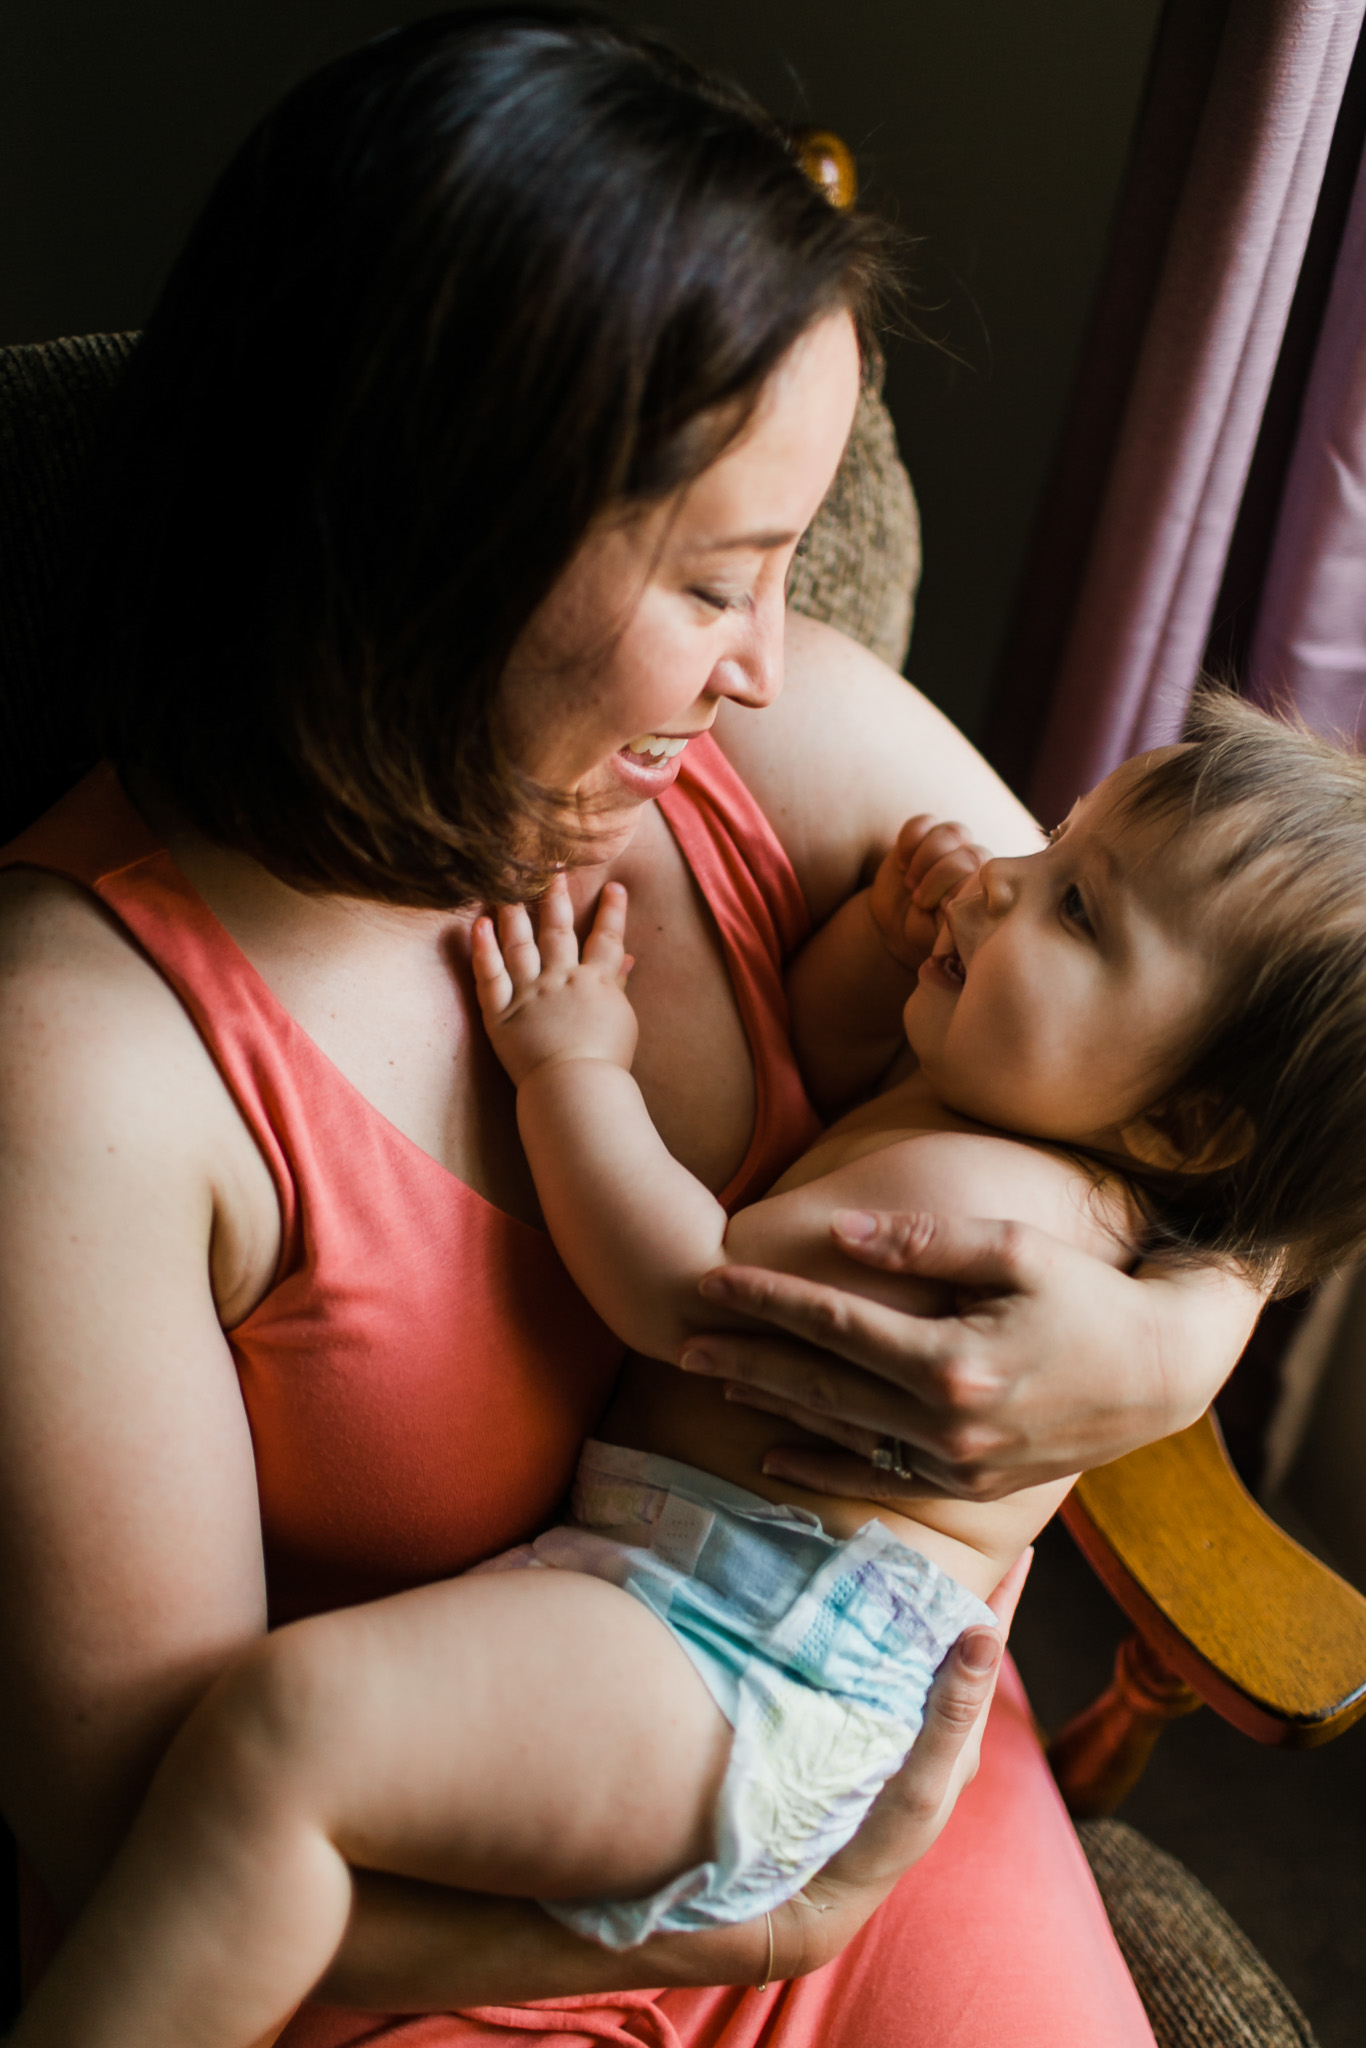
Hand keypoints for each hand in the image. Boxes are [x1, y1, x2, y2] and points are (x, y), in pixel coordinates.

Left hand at [472, 875, 636, 1086]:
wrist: (576, 1088)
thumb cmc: (605, 1062)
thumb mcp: (622, 1021)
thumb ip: (618, 987)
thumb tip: (627, 959)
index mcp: (595, 983)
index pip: (606, 939)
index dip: (612, 912)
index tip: (614, 886)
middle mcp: (561, 980)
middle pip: (557, 929)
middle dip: (555, 896)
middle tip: (550, 867)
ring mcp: (528, 994)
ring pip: (520, 943)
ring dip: (514, 912)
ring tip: (507, 885)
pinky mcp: (501, 1013)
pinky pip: (488, 975)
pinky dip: (482, 949)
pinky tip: (478, 924)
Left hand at [679, 1212, 1261, 1501]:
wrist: (1159, 1373)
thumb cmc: (1088, 1294)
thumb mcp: (1016, 1249)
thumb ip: (923, 1243)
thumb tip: (835, 1235)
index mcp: (953, 1363)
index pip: (835, 1325)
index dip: (768, 1300)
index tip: (710, 1279)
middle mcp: (947, 1425)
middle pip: (819, 1386)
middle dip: (744, 1359)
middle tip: (679, 1339)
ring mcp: (957, 1463)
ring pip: (838, 1434)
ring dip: (769, 1407)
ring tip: (711, 1382)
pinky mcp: (968, 1485)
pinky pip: (875, 1477)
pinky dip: (818, 1466)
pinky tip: (770, 1455)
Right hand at [770, 1552, 1029, 1975]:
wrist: (826, 1889)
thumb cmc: (881, 1842)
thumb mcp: (925, 1780)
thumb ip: (955, 1711)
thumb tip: (986, 1633)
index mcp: (962, 1731)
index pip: (991, 1644)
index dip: (1006, 1595)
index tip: (1025, 1544)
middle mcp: (939, 1725)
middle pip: (957, 1643)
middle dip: (963, 1592)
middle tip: (962, 1537)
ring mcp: (906, 1731)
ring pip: (922, 1655)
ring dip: (923, 1613)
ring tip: (914, 1564)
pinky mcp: (872, 1735)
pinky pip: (888, 1672)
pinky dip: (886, 1639)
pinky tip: (866, 1620)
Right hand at [868, 815, 990, 970]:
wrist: (895, 927)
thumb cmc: (924, 935)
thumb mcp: (946, 938)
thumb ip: (965, 923)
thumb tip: (974, 911)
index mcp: (987, 890)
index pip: (988, 877)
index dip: (960, 889)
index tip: (941, 908)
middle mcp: (976, 865)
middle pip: (972, 854)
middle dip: (940, 878)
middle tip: (920, 900)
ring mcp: (952, 847)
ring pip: (952, 833)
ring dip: (925, 860)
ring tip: (911, 884)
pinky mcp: (926, 834)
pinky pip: (924, 822)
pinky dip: (909, 841)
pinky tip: (902, 862)